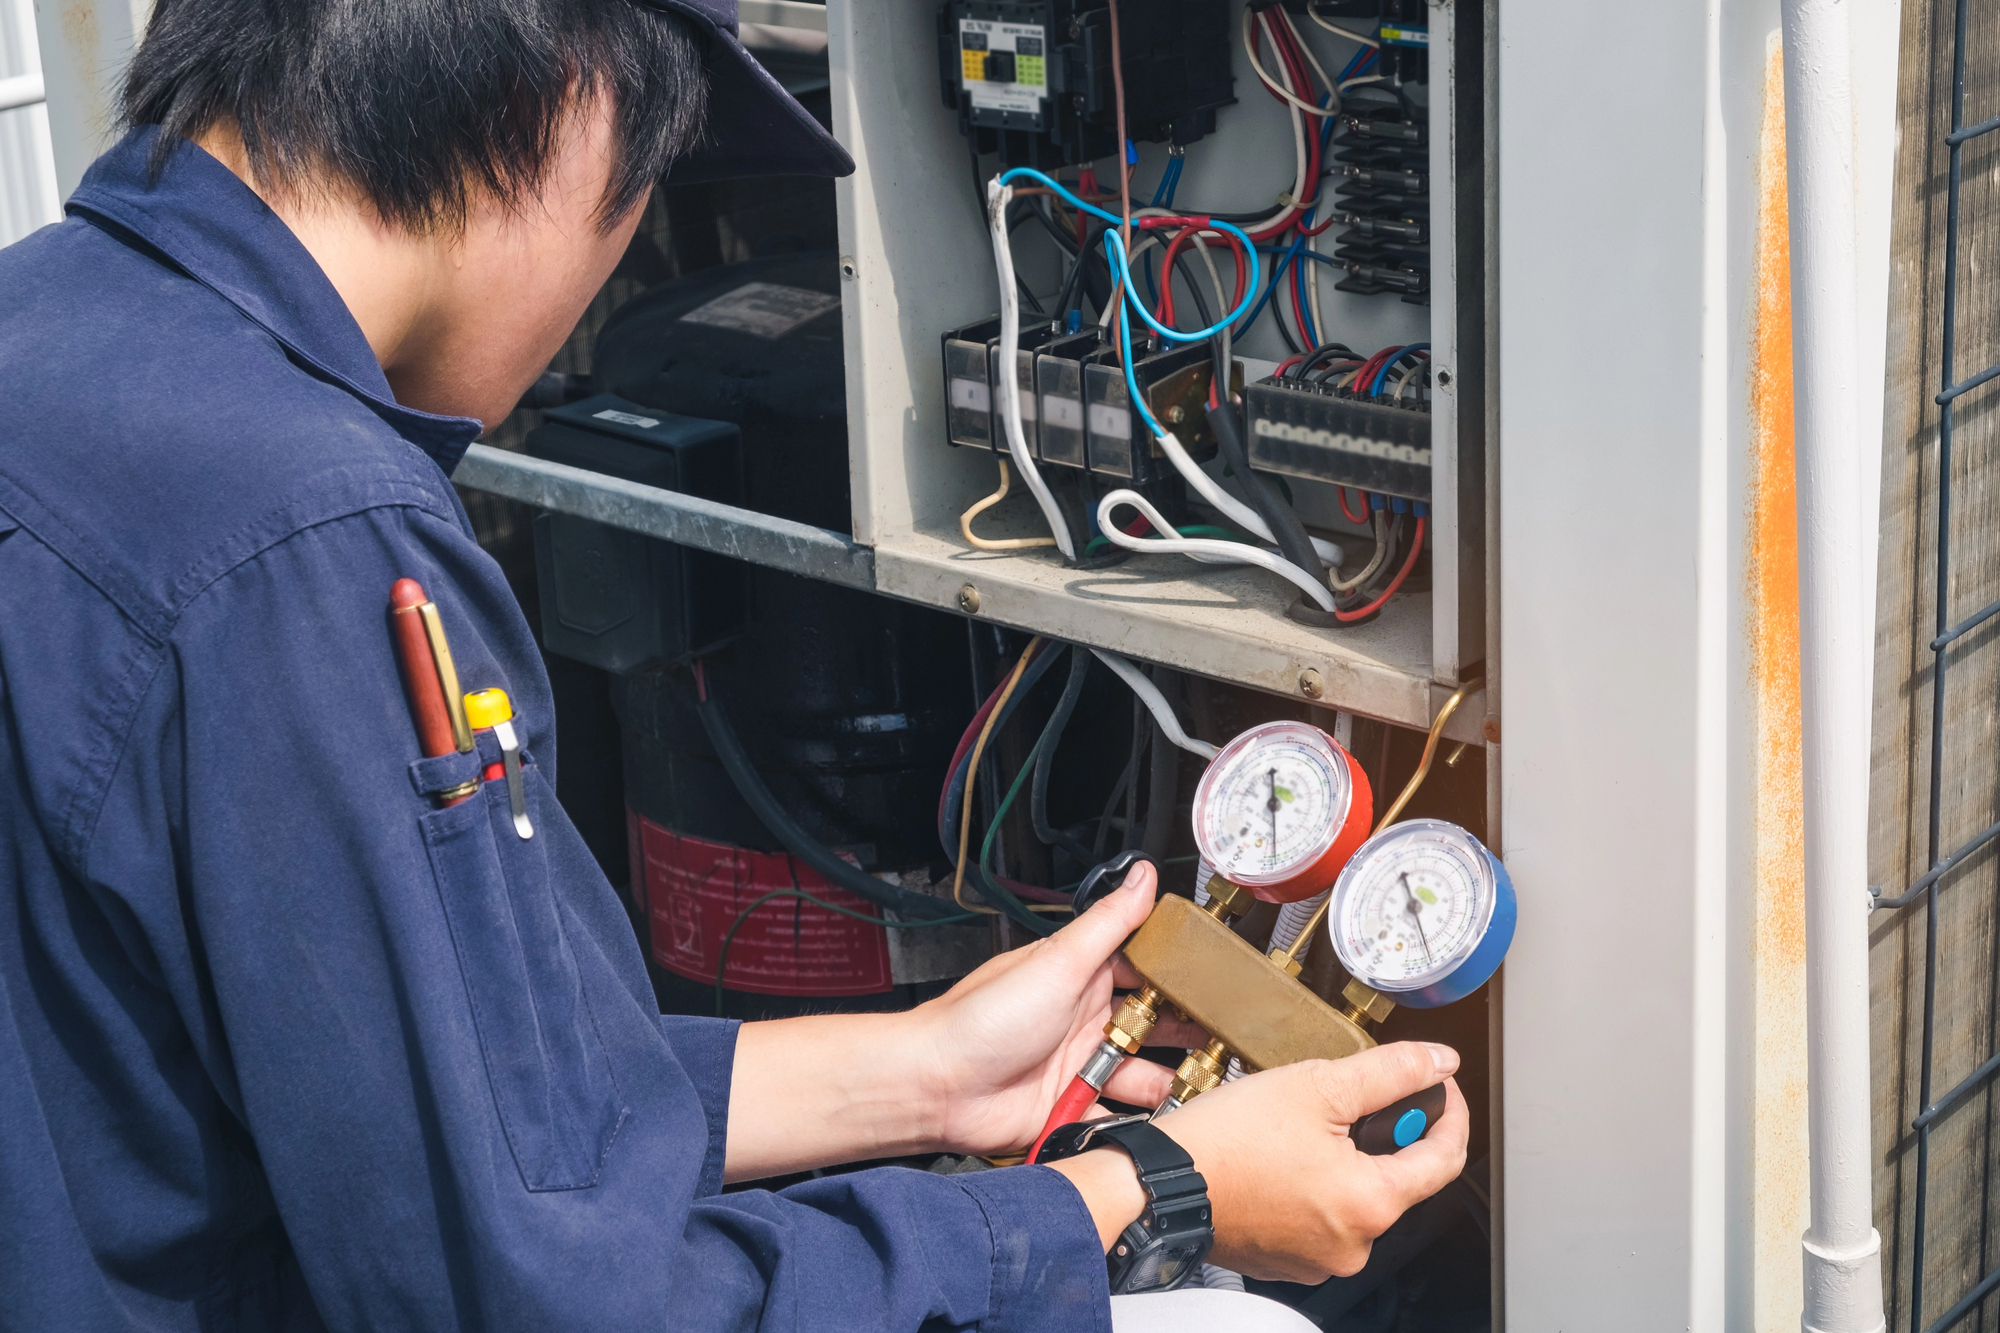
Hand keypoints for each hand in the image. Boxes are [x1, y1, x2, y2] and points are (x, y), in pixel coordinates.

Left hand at [909, 860, 1203, 1155]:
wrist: (939, 1085)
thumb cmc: (984, 1017)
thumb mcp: (1059, 960)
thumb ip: (1110, 923)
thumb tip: (1144, 876)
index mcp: (1084, 978)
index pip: (1147, 972)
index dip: (1182, 978)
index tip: (1223, 984)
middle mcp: (1085, 1021)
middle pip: (1154, 1028)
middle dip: (1188, 1035)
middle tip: (1226, 1041)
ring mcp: (1080, 1067)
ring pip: (1143, 1075)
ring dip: (1168, 1081)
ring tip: (1199, 1084)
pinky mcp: (1073, 1110)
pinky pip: (1119, 1117)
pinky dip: (1141, 1120)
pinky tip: (1163, 1118)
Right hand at [1154, 1042, 1467, 1281]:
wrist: (1159, 1183)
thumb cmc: (1226, 1141)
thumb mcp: (1316, 1085)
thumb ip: (1388, 1071)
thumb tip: (1434, 1061)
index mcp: (1369, 1204)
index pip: (1445, 1159)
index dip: (1449, 1111)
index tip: (1438, 1085)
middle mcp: (1352, 1245)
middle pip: (1396, 1177)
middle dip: (1383, 1132)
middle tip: (1351, 1096)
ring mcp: (1318, 1259)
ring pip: (1355, 1196)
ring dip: (1346, 1157)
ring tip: (1305, 1125)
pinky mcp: (1286, 1260)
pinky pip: (1320, 1216)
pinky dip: (1314, 1184)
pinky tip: (1283, 1156)